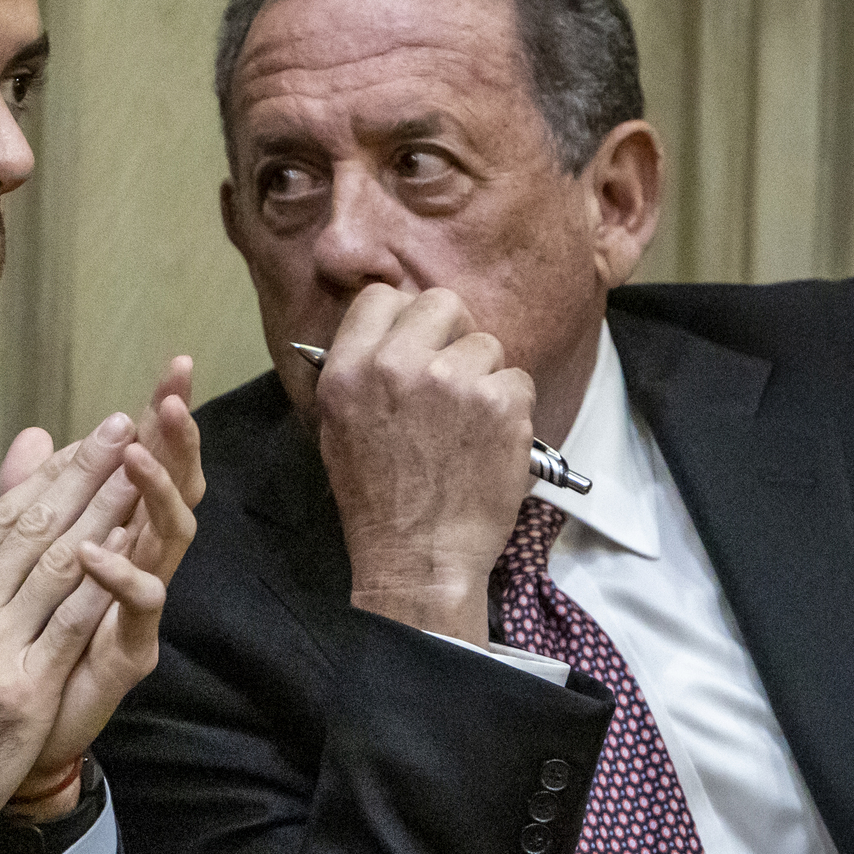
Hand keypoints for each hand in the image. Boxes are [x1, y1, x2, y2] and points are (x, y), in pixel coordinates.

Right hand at [0, 412, 158, 853]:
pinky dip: (106, 581)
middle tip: (121, 427)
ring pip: (60, 561)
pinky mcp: (22, 690)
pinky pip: (73, 623)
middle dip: (83, 472)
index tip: (77, 444)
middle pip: (34, 526)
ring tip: (139, 467)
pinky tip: (136, 546)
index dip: (44, 478)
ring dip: (106, 509)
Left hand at [15, 358, 202, 798]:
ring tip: (137, 456)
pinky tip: (97, 552)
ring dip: (154, 495)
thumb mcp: (15, 556)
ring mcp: (136, 609)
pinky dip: (121, 577)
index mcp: (112, 537)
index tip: (171, 369)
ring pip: (167, 541)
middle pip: (170, 491)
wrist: (6, 735)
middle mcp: (135, 566)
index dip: (157, 419)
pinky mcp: (131, 653)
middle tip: (176, 395)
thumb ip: (24, 498)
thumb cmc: (19, 646)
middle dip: (176, 442)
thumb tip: (35, 434)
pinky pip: (140, 609)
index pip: (143, 465)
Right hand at [312, 285, 532, 643]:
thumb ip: (359, 369)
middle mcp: (397, 365)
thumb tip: (389, 329)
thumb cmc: (377, 499)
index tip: (417, 342)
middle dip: (452, 334)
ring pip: (486, 344)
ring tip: (466, 426)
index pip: (381, 296)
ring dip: (484, 379)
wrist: (418, 557)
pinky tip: (488, 443)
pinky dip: (511, 409)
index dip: (405, 316)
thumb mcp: (336, 426)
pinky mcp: (500, 403)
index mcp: (349, 369)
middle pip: (442, 303)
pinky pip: (517, 380)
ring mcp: (452, 381)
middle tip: (451, 376)